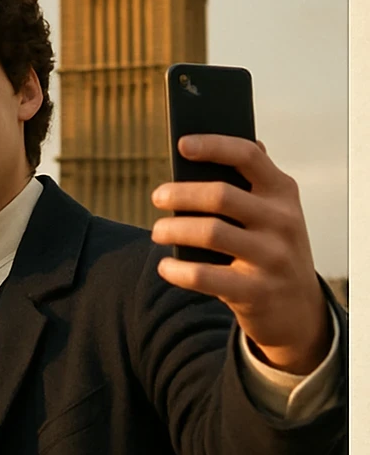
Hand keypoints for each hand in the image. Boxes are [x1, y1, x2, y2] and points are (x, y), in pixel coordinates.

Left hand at [150, 135, 331, 374]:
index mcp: (283, 193)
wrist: (299, 310)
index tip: (182, 145)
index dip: (213, 146)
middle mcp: (282, 222)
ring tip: (156, 231)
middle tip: (157, 197)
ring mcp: (272, 258)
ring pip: (209, 233)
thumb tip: (202, 148)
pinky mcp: (257, 291)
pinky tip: (166, 266)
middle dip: (180, 194)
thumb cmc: (271, 248)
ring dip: (173, 229)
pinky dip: (178, 270)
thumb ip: (247, 183)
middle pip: (220, 195)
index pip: (248, 156)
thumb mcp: (272, 213)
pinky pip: (204, 275)